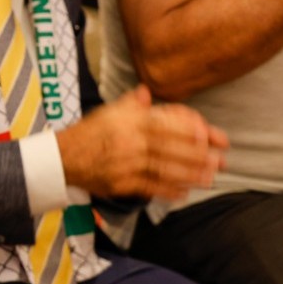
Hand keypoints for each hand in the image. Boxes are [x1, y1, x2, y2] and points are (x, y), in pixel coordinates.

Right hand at [56, 86, 228, 199]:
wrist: (63, 157)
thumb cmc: (88, 133)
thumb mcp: (107, 113)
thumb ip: (130, 104)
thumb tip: (146, 90)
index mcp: (128, 123)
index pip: (166, 126)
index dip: (190, 132)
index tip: (209, 137)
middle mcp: (129, 143)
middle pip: (170, 150)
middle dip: (198, 157)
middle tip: (220, 162)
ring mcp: (126, 165)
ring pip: (164, 170)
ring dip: (190, 176)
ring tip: (209, 178)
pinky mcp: (122, 184)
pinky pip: (150, 188)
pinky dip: (169, 191)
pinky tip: (184, 192)